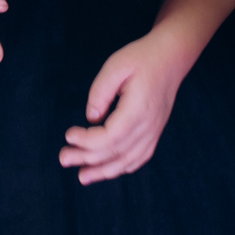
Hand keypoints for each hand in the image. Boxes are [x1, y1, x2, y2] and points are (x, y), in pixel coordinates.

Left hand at [58, 32, 191, 184]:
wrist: (172, 57)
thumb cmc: (142, 58)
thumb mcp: (116, 66)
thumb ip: (100, 92)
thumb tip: (91, 118)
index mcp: (138, 110)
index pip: (110, 137)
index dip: (86, 141)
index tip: (68, 134)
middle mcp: (149, 126)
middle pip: (115, 152)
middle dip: (87, 158)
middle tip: (63, 158)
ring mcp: (154, 132)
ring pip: (128, 161)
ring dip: (103, 171)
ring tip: (82, 176)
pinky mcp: (155, 132)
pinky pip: (139, 158)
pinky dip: (122, 167)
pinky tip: (107, 170)